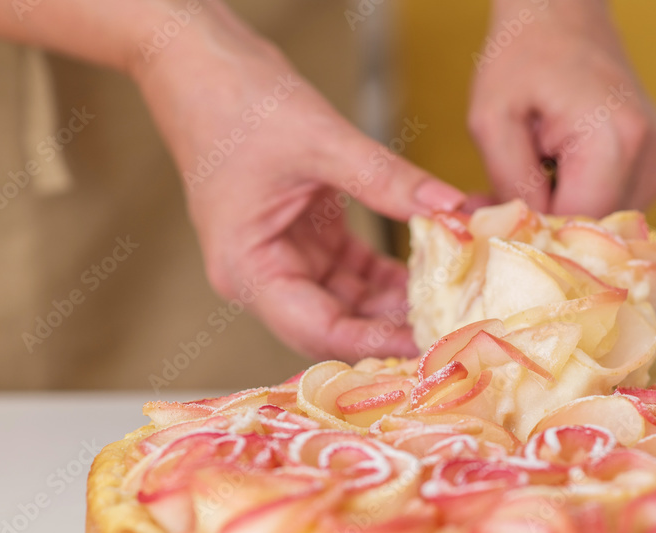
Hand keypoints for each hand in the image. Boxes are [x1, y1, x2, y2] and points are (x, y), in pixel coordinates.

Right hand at [133, 7, 482, 361]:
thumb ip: (387, 180)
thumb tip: (452, 209)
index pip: (318, 330)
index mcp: (247, 269)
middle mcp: (260, 276)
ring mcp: (281, 259)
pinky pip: (350, 271)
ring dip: (396, 300)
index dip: (376, 343)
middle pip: (335, 324)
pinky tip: (429, 265)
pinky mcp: (301, 239)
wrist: (200, 65)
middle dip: (392, 326)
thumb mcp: (321, 141)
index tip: (430, 343)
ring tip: (452, 295)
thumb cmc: (234, 102)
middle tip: (455, 323)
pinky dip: (387, 272)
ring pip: (348, 302)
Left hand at [468, 0, 655, 216]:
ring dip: (561, 215)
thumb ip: (506, 184)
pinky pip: (615, 206)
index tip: (494, 222)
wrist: (564, 12)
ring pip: (604, 226)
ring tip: (527, 176)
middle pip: (593, 233)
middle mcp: (653, 156)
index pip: (575, 227)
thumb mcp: (491, 121)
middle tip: (496, 201)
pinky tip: (553, 173)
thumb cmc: (521, 57)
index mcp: (615, 141)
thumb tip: (512, 237)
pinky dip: (580, 201)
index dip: (532, 235)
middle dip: (543, 228)